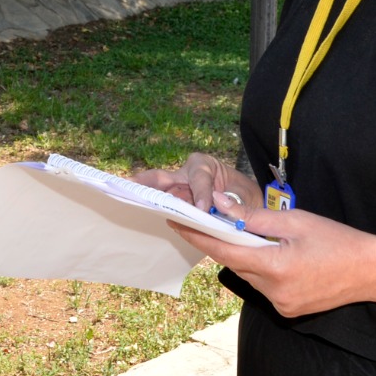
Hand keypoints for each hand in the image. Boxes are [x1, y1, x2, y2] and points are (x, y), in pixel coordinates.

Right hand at [130, 153, 261, 212]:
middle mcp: (186, 173)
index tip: (202, 208)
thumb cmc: (245, 196)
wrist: (247, 203)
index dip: (200, 193)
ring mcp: (177, 188)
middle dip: (146, 181)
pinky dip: (153, 208)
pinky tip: (140, 211)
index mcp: (204, 165)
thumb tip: (216, 206)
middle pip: (163, 177)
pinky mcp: (176, 202)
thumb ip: (236, 203)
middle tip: (130, 185)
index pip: (200, 178)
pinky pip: (163, 205)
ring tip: (129, 200)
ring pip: (158, 190)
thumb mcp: (247, 197)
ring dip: (145, 197)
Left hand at [168, 205, 375, 317]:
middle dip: (222, 242)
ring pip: (248, 275)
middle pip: (234, 263)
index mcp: (274, 267)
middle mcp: (274, 291)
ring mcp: (282, 304)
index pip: (223, 251)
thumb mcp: (294, 221)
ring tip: (249, 235)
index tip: (175, 222)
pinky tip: (272, 255)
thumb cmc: (336, 240)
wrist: (372, 271)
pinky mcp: (289, 309)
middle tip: (209, 220)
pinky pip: (263, 285)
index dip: (197, 236)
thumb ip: (253, 217)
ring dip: (244, 256)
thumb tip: (219, 205)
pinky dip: (260, 269)